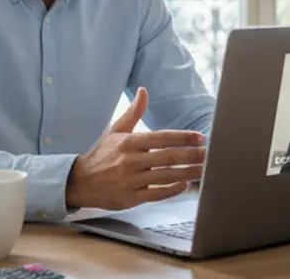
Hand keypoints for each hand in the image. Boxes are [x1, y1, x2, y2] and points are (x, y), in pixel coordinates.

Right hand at [65, 87, 206, 209]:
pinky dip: (172, 190)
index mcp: (129, 143)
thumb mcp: (116, 131)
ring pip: (165, 176)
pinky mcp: (131, 198)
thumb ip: (133, 112)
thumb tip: (144, 91)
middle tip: (209, 153)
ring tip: (203, 170)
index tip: (200, 137)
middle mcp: (131, 161)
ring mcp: (131, 180)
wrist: (81, 182)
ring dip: (187, 173)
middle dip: (191, 155)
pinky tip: (184, 185)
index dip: (183, 137)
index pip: (161, 138)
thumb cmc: (102, 155)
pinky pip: (156, 194)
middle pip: (167, 157)